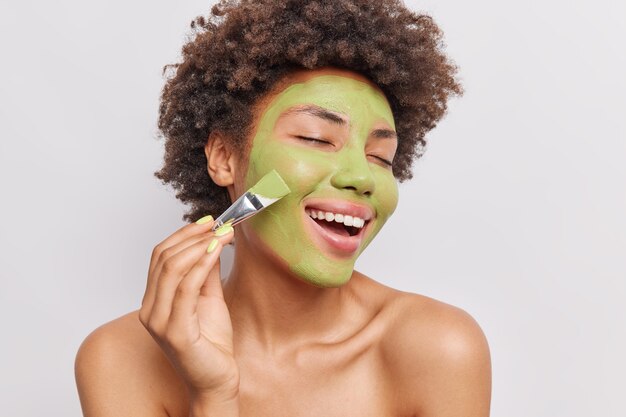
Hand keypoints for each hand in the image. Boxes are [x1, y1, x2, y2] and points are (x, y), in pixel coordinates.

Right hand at [138, 217, 238, 401]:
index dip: (182, 235)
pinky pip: (187, 289)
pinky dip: (202, 265)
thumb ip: (205, 271)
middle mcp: (150, 309)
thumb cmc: (212, 343)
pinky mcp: (175, 332)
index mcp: (154, 300)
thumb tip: (211, 241)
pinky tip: (217, 253)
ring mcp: (159, 321)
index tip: (208, 222)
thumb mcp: (209, 297)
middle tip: (219, 225)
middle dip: (193, 236)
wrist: (218, 379)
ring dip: (199, 246)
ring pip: (172, 269)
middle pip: (163, 258)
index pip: (159, 257)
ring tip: (222, 235)